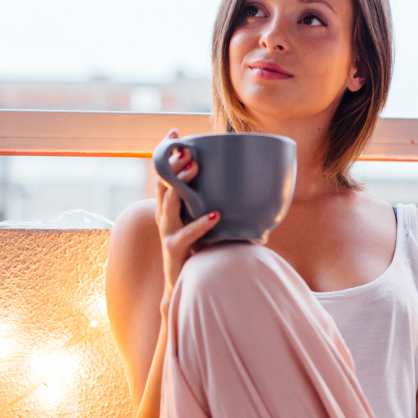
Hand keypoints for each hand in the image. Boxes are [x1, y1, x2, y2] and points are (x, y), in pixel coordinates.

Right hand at [155, 128, 219, 318]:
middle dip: (172, 163)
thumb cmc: (199, 251)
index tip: (174, 132)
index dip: (167, 153)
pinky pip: (188, 234)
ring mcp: (168, 232)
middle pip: (162, 183)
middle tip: (185, 148)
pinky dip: (202, 223)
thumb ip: (220, 204)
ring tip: (195, 167)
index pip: (165, 174)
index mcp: (171, 207)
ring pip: (169, 203)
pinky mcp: (175, 249)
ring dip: (182, 183)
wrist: (184, 285)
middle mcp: (165, 216)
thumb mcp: (206, 223)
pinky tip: (216, 214)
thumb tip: (255, 189)